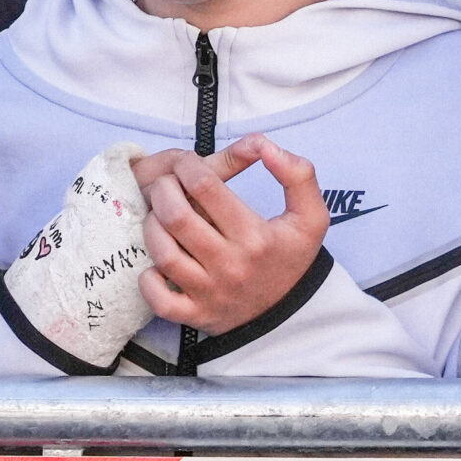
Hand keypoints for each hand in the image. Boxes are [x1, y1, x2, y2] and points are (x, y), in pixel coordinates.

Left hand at [132, 135, 330, 335]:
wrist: (292, 314)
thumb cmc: (291, 258)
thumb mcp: (311, 217)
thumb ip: (297, 175)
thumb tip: (265, 145)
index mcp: (255, 236)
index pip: (205, 186)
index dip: (188, 165)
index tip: (188, 163)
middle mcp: (230, 265)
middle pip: (176, 216)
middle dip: (163, 189)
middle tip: (166, 184)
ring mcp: (210, 292)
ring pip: (162, 253)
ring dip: (152, 225)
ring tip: (159, 214)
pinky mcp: (195, 315)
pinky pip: (158, 299)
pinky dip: (149, 279)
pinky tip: (157, 262)